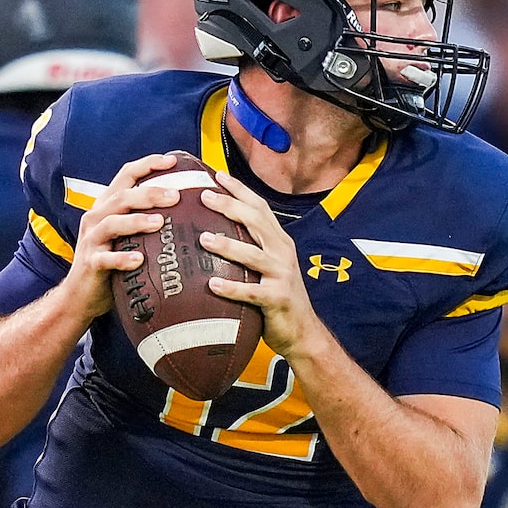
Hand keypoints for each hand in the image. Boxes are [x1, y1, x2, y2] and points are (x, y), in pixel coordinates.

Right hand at [62, 150, 196, 314]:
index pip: (126, 175)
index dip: (148, 164)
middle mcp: (97, 218)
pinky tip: (138, 260)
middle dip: (149, 193)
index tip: (173, 161)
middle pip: (123, 196)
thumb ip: (145, 219)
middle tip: (176, 195)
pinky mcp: (91, 263)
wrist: (81, 294)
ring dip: (136, 221)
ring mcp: (92, 239)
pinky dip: (122, 258)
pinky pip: (106, 259)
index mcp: (107, 206)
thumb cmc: (111, 263)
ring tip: (159, 223)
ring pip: (113, 223)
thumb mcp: (126, 236)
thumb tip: (186, 209)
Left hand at [199, 169, 317, 359]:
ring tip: (204, 238)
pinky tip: (212, 284)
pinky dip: (232, 288)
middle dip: (230, 206)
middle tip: (204, 196)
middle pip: (256, 222)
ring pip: (254, 255)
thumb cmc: (277, 298)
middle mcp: (282, 253)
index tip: (216, 175)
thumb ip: (250, 248)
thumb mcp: (268, 267)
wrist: (303, 332)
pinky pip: (252, 292)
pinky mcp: (278, 299)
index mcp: (279, 242)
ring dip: (228, 245)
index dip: (239, 190)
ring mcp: (282, 276)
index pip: (259, 207)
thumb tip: (213, 232)